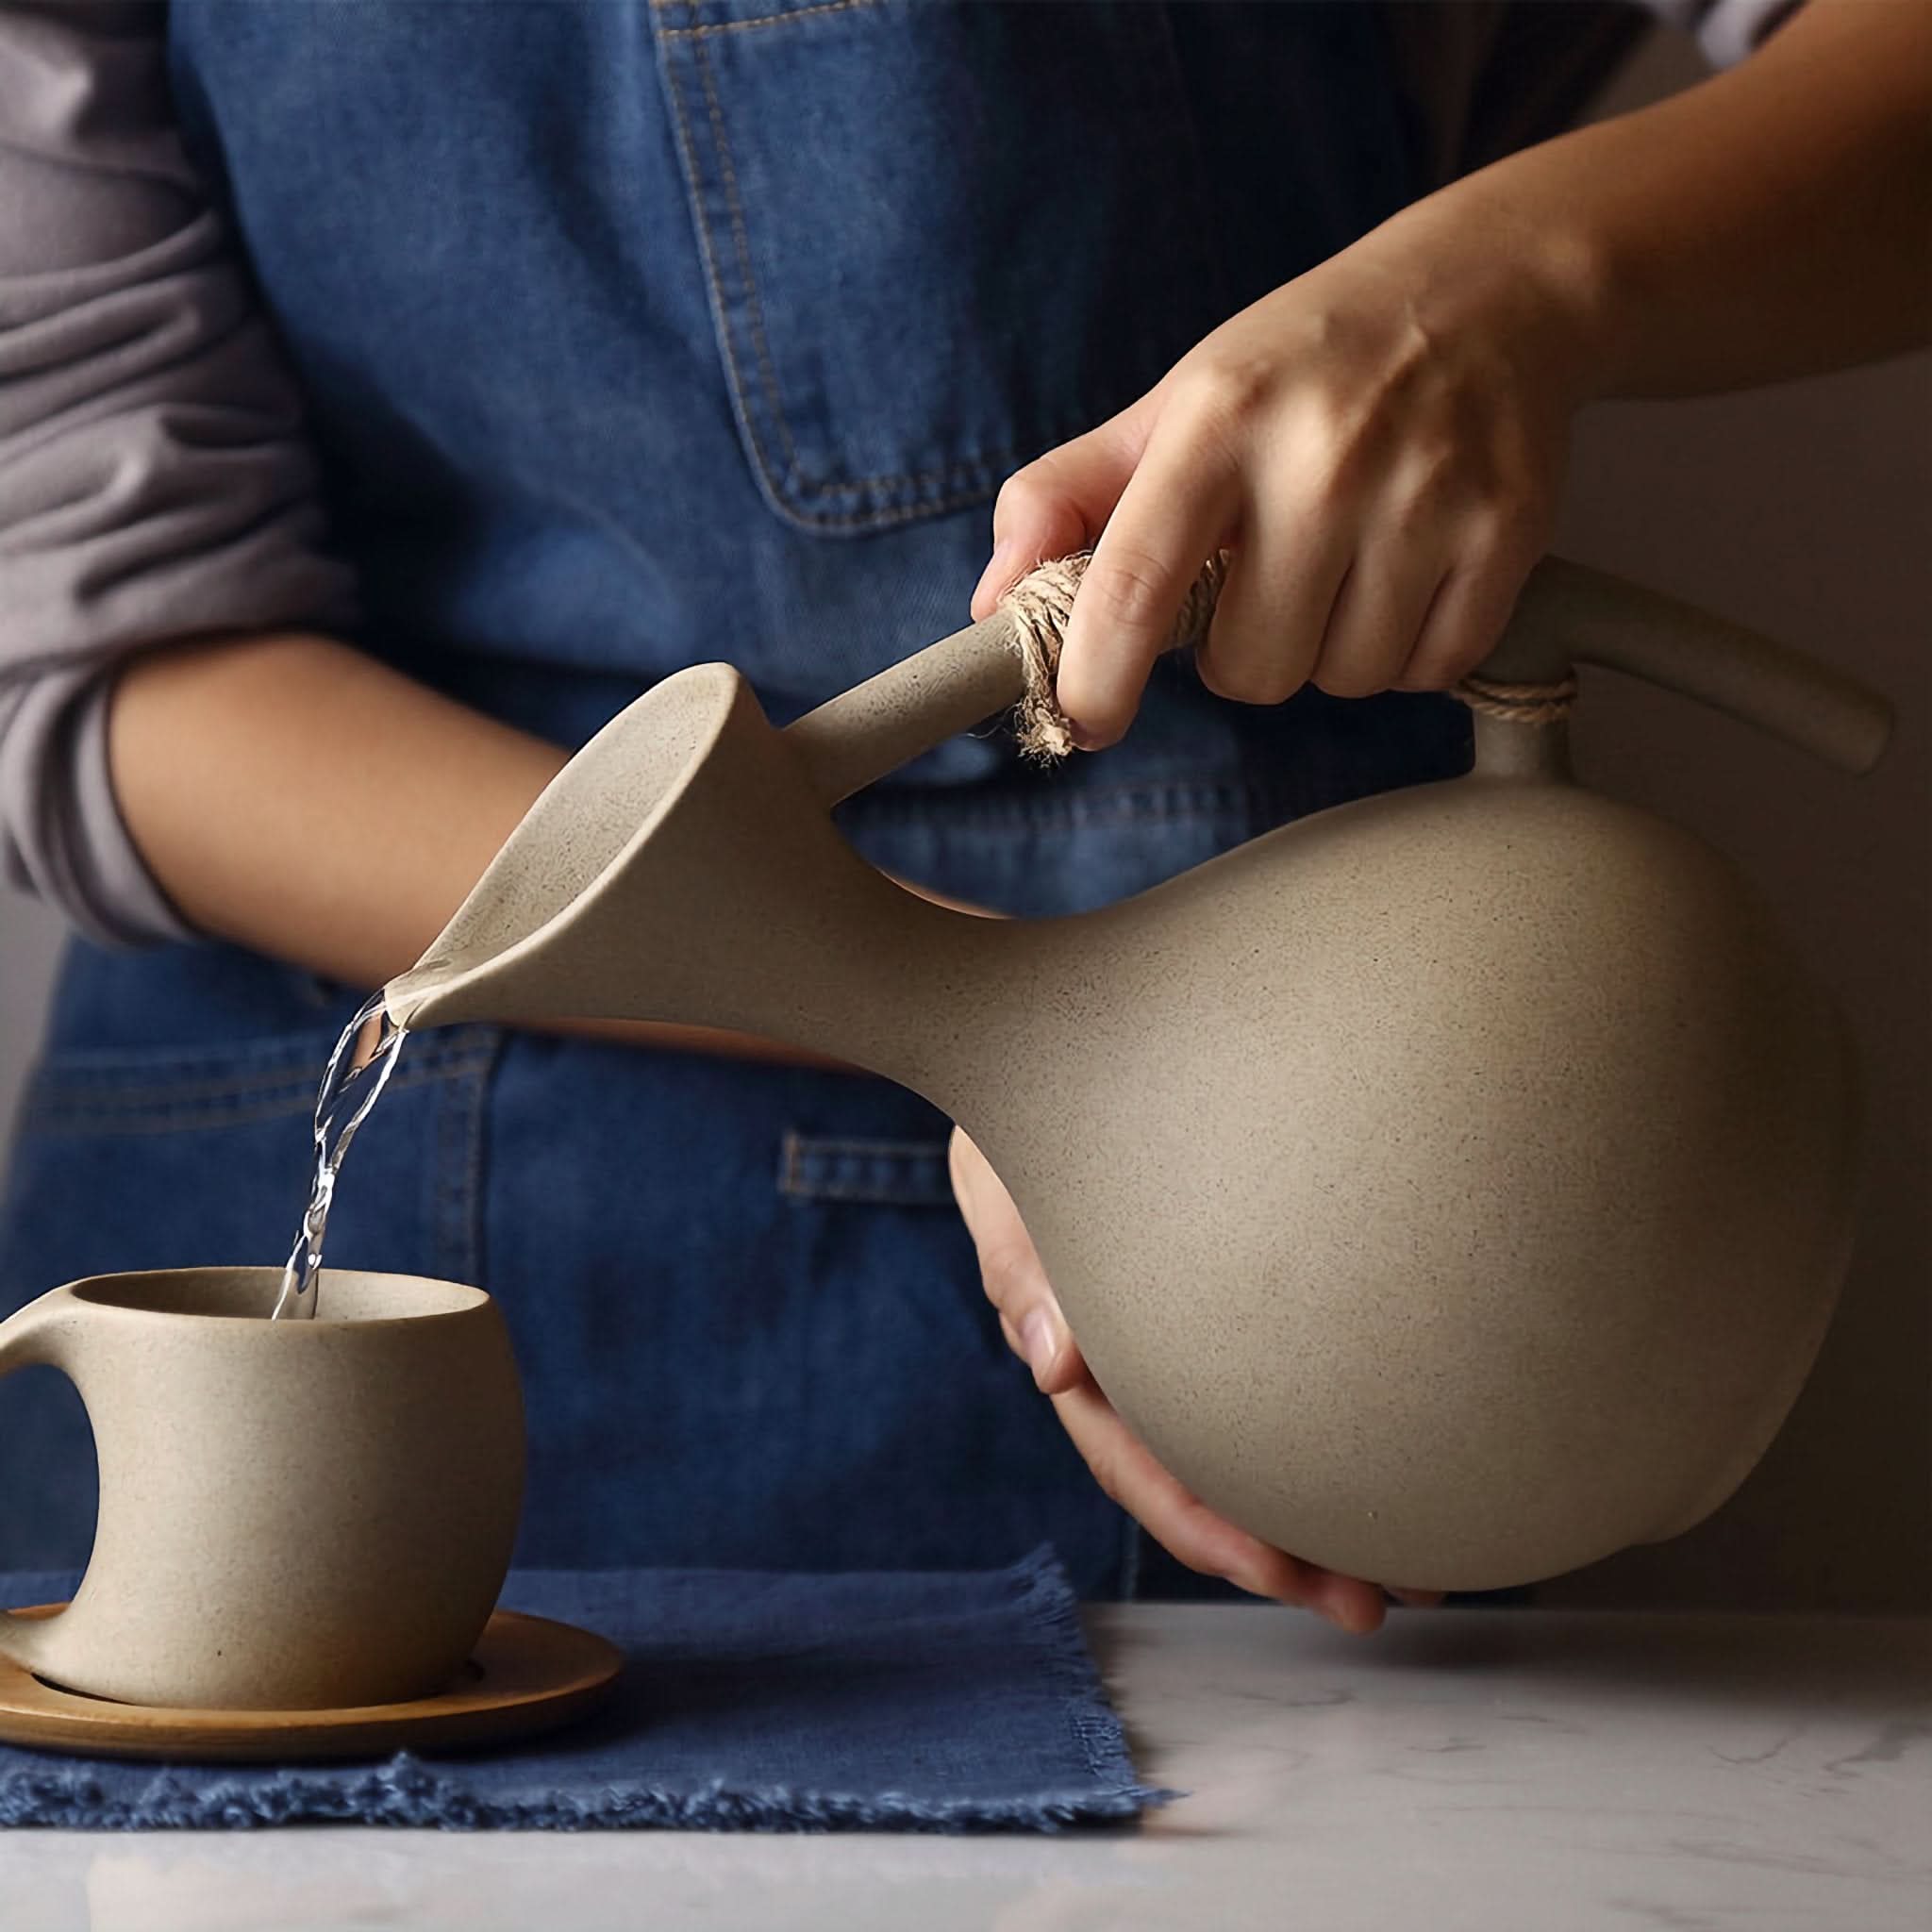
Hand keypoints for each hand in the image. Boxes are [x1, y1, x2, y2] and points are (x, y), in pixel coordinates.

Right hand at [949, 1126, 1439, 1630]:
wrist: (1043, 1066)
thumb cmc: (1021, 1128)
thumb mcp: (1004, 1183)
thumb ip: (1022, 1266)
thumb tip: (1055, 1367)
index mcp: (1077, 1359)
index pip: (1142, 1470)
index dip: (1211, 1533)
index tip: (1284, 1578)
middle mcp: (1130, 1372)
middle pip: (1208, 1487)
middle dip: (1287, 1557)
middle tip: (1381, 1603)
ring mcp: (1170, 1346)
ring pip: (1245, 1450)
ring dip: (1318, 1514)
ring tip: (1416, 1561)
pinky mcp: (1213, 1311)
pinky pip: (1267, 1389)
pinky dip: (1321, 1433)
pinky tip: (1386, 1455)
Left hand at [971, 193, 1597, 746]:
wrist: (1487, 290)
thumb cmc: (1303, 363)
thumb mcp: (1176, 403)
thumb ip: (1066, 497)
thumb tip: (991, 605)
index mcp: (1217, 419)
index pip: (1132, 586)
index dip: (1094, 679)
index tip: (1084, 721)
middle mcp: (1323, 455)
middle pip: (1247, 670)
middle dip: (1240, 655)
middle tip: (1263, 582)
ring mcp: (1425, 495)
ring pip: (1339, 680)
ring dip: (1326, 653)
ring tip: (1340, 565)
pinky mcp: (1507, 531)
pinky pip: (1427, 672)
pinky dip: (1407, 651)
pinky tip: (1404, 574)